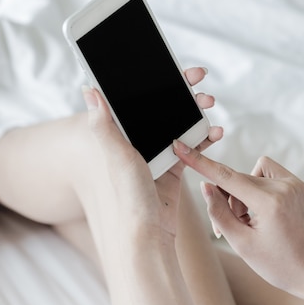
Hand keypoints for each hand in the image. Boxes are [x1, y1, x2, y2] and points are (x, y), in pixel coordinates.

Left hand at [83, 67, 222, 247]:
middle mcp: (135, 144)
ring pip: (177, 124)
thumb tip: (88, 88)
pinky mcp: (172, 171)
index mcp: (119, 136)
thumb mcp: (117, 156)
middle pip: (159, 108)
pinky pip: (190, 148)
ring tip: (208, 103)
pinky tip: (215, 131)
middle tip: (198, 79)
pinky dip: (203, 138)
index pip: (135, 99)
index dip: (153, 79)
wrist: (148, 237)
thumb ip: (104, 124)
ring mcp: (155, 156)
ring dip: (194, 112)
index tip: (173, 67)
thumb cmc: (127, 198)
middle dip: (180, 92)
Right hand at [173, 140, 303, 304]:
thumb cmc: (276, 263)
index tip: (181, 146)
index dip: (200, 162)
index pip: (226, 176)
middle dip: (227, 200)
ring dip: (242, 194)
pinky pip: (265, 174)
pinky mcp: (296, 184)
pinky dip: (256, 188)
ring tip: (249, 222)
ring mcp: (293, 183)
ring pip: (250, 174)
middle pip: (237, 179)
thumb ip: (218, 212)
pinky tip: (261, 211)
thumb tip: (206, 186)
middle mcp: (284, 186)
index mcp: (270, 202)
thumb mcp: (240, 243)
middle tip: (227, 228)